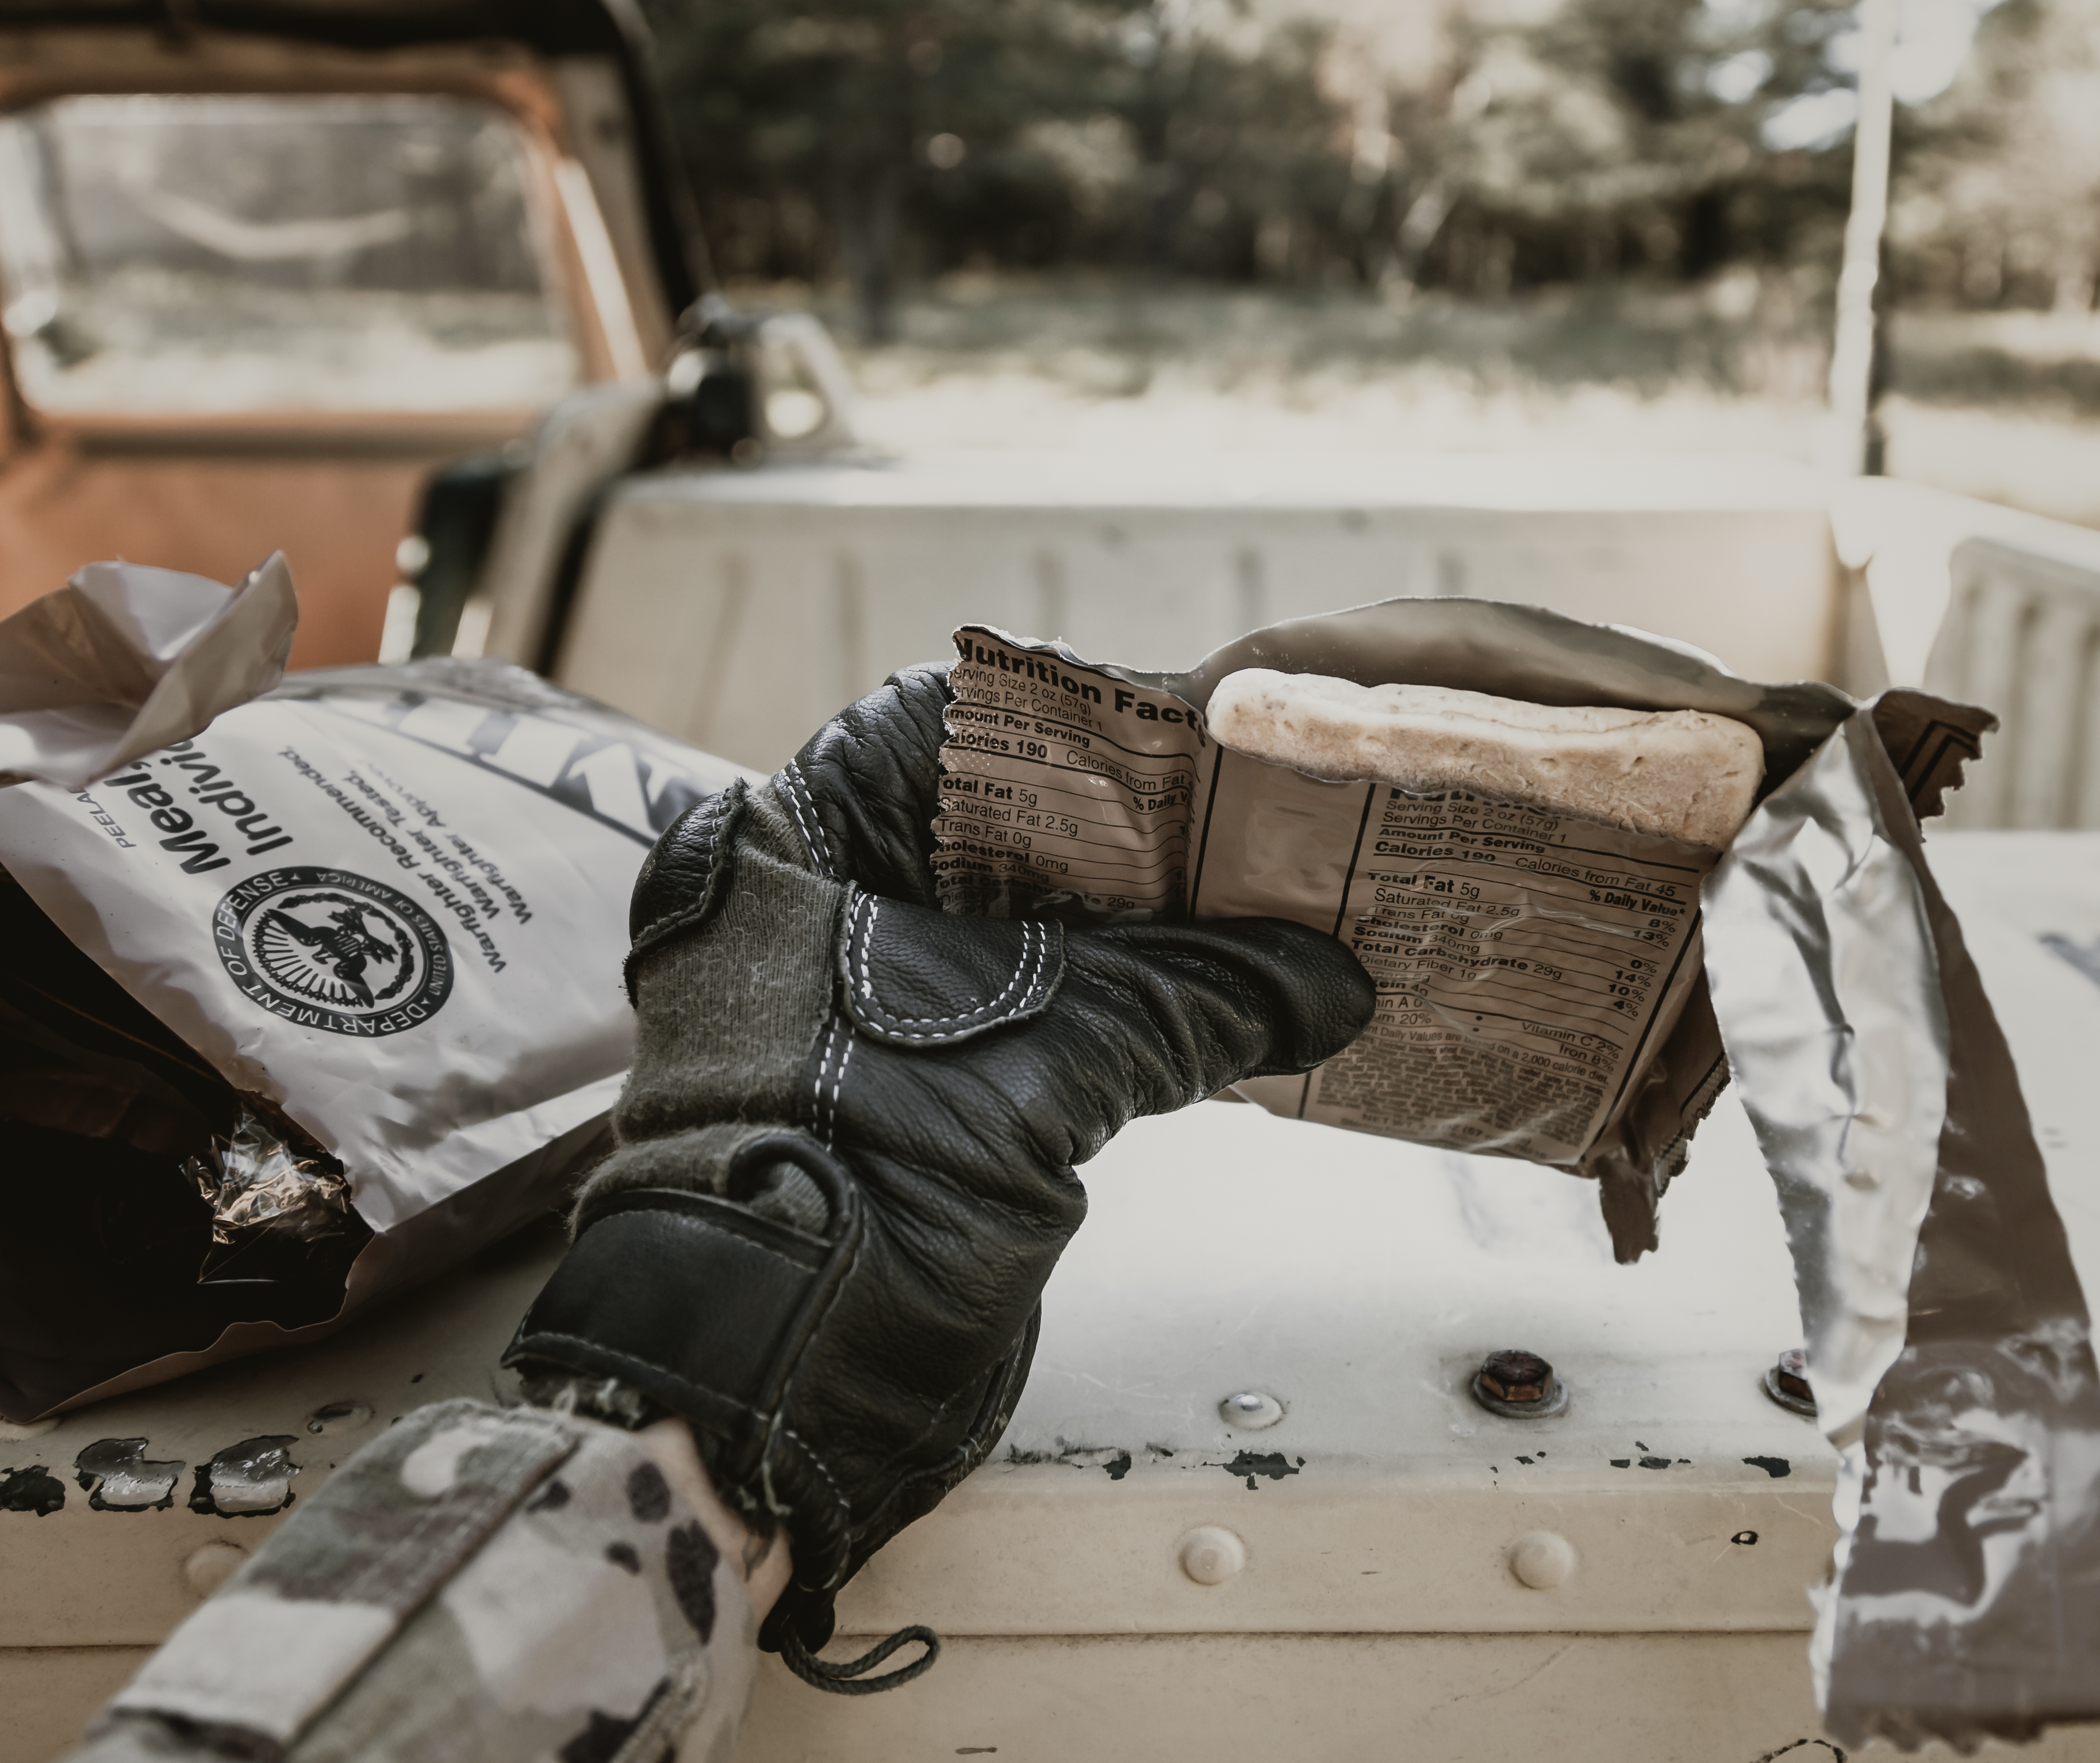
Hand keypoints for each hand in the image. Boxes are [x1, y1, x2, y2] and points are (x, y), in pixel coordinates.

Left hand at [503, 665, 1373, 1687]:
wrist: (773, 1378)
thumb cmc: (851, 1181)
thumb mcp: (1050, 1056)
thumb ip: (1197, 997)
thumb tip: (1325, 978)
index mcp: (797, 843)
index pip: (956, 724)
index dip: (1088, 722)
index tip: (1205, 734)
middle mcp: (817, 905)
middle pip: (1004, 828)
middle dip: (1140, 834)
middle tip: (1264, 826)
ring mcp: (860, 1004)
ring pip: (1027, 929)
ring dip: (1146, 930)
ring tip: (1271, 912)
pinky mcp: (911, 1094)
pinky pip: (1033, 1017)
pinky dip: (1124, 1011)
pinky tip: (1223, 1004)